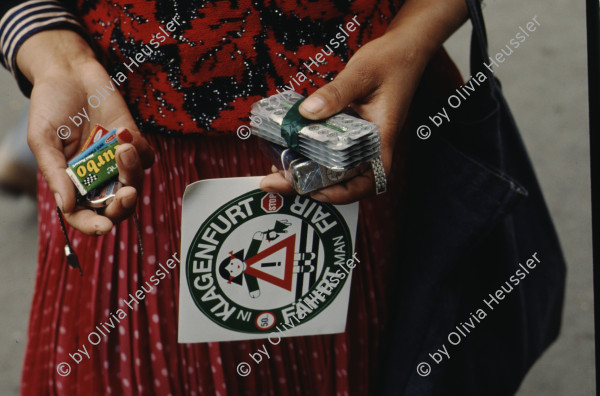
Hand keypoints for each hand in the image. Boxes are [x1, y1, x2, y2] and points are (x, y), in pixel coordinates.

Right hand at [17, 30, 154, 234]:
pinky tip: (125, 133)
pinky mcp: (132, 141)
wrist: (70, 71)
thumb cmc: (51, 105)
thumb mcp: (43, 139)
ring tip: (123, 148)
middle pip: (115, 206)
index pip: (83, 214)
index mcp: (71, 181)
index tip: (105, 226)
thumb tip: (67, 205)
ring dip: (132, 172)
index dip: (94, 225)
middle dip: (123, 206)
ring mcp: (116, 160)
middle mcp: (96, 175)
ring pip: (134, 182)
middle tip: (127, 193)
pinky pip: (147, 157)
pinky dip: (141, 150)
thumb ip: (55, 173)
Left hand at [260, 0, 467, 203]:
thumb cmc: (392, 61)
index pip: (368, 181)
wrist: (404, 49)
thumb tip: (307, 112)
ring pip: (333, 168)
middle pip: (342, 180)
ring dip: (306, 173)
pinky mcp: (349, 131)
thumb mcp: (361, 73)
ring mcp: (359, 140)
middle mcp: (371, 146)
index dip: (342, 194)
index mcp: (382, 139)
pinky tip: (288, 148)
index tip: (314, 192)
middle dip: (308, 186)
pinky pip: (329, 150)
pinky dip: (310, 153)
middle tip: (275, 182)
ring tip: (276, 170)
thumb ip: (336, 93)